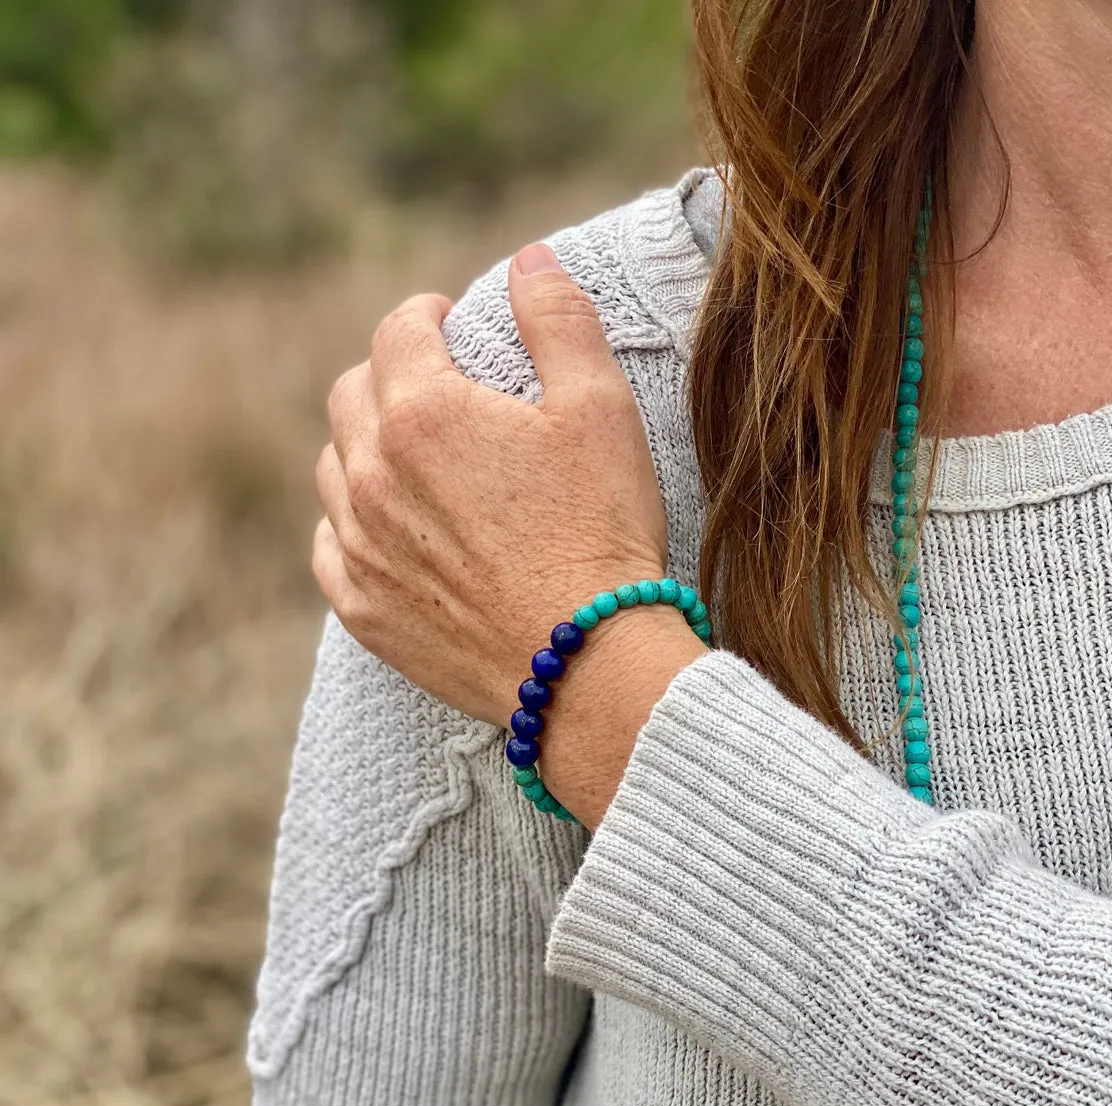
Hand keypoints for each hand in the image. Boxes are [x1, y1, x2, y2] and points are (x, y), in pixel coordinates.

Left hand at [313, 242, 675, 739]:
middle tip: (434, 385)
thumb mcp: (600, 410)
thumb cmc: (601, 532)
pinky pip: (331, 545)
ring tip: (415, 458)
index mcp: (424, 413)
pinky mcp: (363, 608)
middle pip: (351, 394)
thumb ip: (558, 321)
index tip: (449, 322)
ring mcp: (361, 547)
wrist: (586, 661)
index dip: (426, 315)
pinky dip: (353, 523)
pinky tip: (391, 528)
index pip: (398, 330)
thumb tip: (527, 259)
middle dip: (389, 373)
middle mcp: (373, 475)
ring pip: (335, 469)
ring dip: (366, 447)